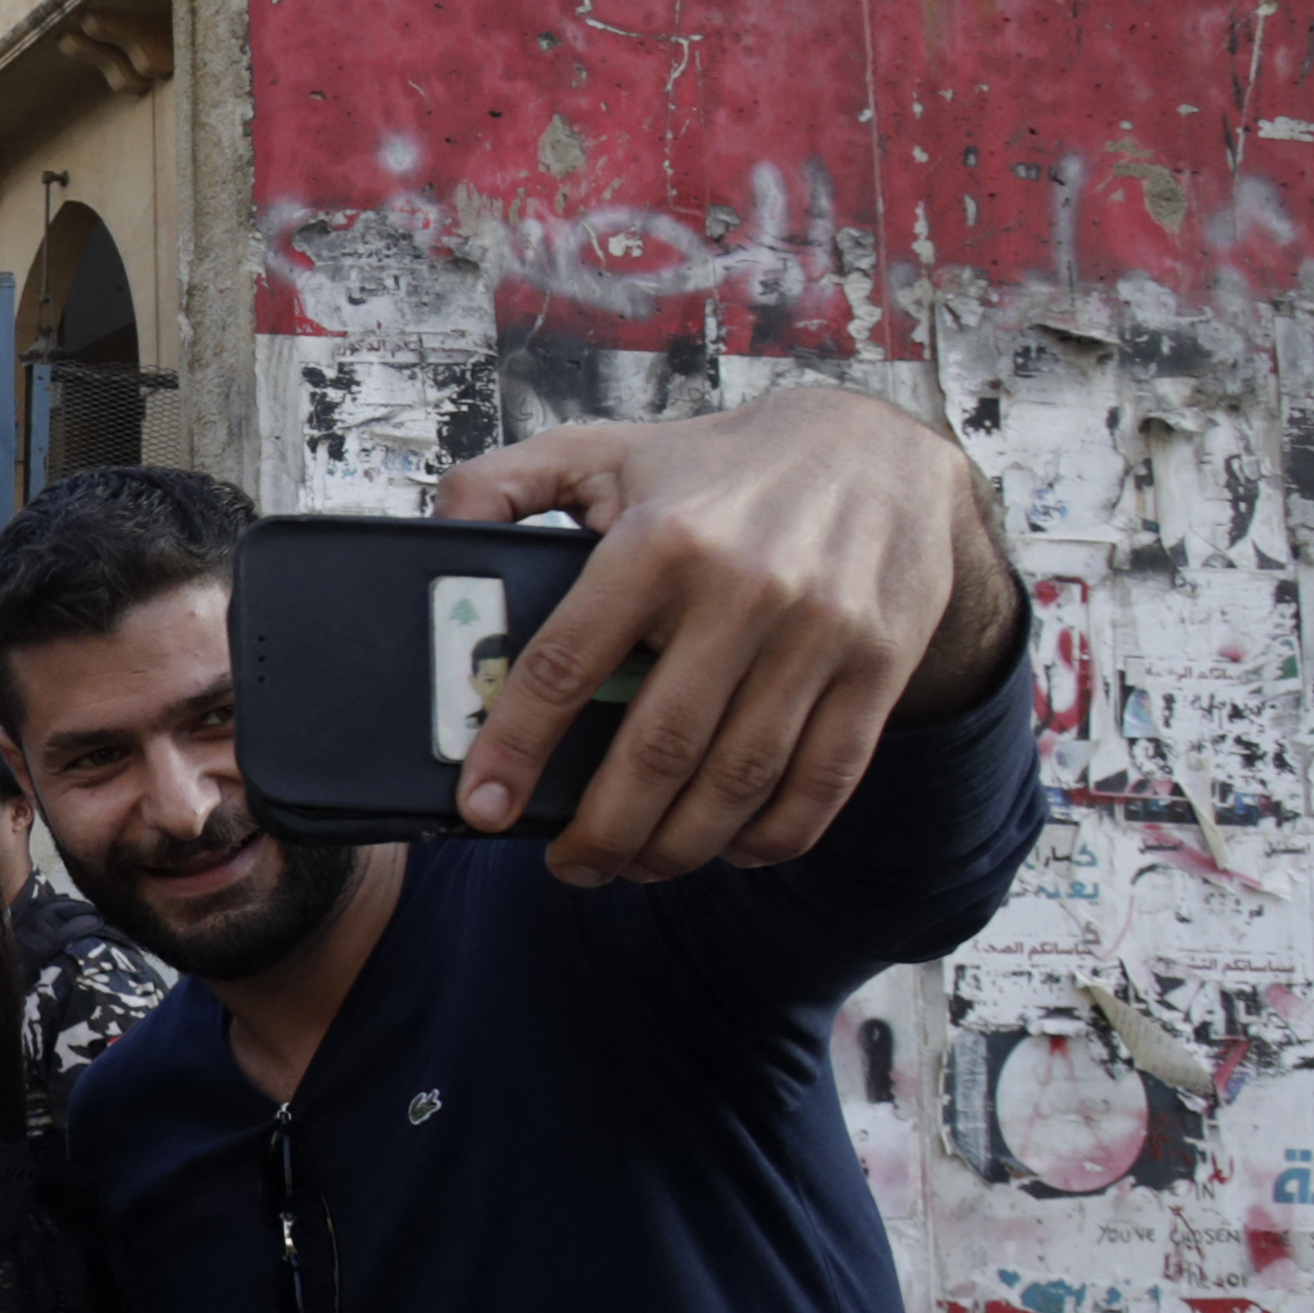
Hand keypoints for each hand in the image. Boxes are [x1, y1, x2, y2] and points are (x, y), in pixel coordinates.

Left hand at [437, 384, 1018, 885]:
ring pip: (739, 780)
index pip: (567, 663)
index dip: (515, 748)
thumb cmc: (719, 469)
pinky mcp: (878, 666)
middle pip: (659, 750)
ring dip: (679, 847)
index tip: (483, 807)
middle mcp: (744, 587)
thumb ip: (503, 484)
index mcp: (659, 540)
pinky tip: (727, 847)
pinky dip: (771, 836)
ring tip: (636, 864)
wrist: (878, 448)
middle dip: (603, 831)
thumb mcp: (603, 451)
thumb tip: (435, 534)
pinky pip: (823, 780)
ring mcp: (820, 632)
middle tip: (570, 863)